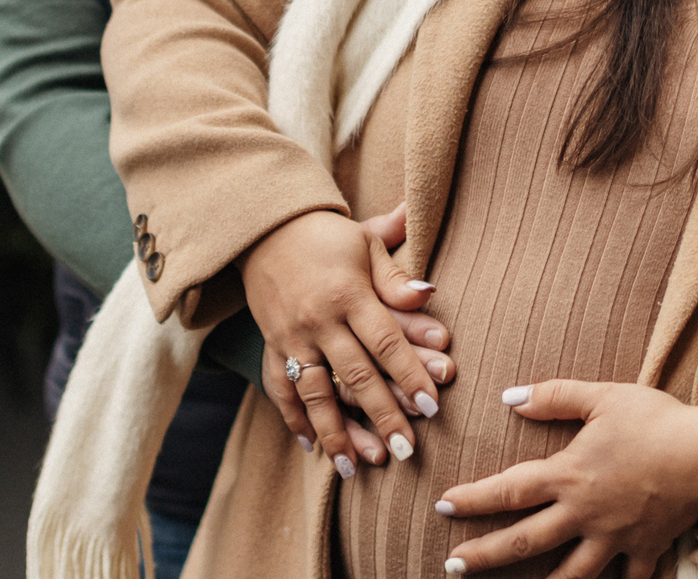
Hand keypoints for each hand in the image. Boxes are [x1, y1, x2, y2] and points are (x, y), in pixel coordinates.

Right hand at [244, 203, 444, 475]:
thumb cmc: (327, 236)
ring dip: (337, 433)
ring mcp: (292, 337)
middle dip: (382, 416)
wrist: (265, 227)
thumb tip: (430, 295)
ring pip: (316, 394)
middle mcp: (319, 320)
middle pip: (355, 376)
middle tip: (406, 450)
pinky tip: (311, 447)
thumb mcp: (365, 244)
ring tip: (356, 468)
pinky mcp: (272, 346)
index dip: (410, 374)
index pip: (385, 341)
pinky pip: (281, 389)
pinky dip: (294, 419)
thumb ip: (396, 278)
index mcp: (348, 293)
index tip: (432, 407)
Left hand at [435, 381, 697, 577]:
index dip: (472, 499)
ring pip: (570, 575)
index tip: (442, 505)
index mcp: (570, 474)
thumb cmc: (655, 420)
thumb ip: (554, 396)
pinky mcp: (645, 551)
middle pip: (524, 542)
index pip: (509, 490)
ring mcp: (614, 539)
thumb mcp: (602, 397)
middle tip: (451, 565)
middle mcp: (585, 513)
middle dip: (484, 555)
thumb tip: (509, 396)